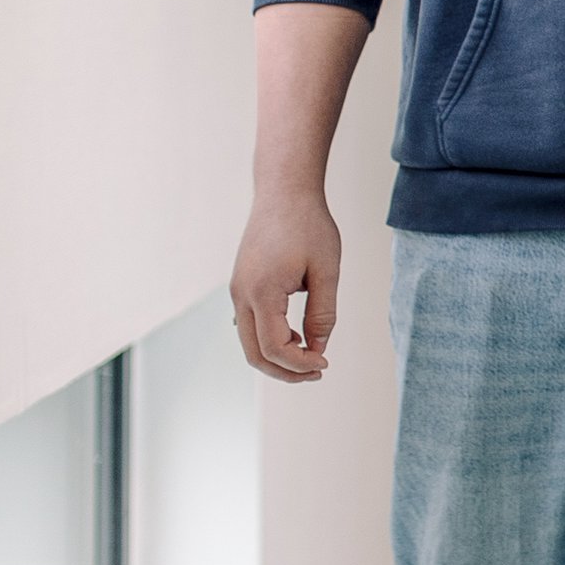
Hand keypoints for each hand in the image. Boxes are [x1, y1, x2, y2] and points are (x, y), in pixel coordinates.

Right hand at [231, 187, 341, 382]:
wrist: (284, 193)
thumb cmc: (309, 226)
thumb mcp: (326, 270)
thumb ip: (323, 313)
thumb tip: (319, 348)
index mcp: (262, 292)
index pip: (275, 347)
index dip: (300, 363)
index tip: (325, 363)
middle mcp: (241, 295)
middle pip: (255, 353)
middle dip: (285, 371)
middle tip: (318, 371)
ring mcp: (237, 291)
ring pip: (249, 342)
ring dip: (277, 357)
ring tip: (311, 356)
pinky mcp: (241, 286)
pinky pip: (250, 325)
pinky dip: (270, 339)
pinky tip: (297, 336)